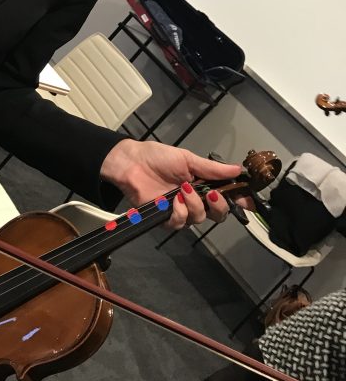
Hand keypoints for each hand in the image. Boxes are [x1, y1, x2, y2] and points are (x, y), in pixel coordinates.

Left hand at [100, 139, 245, 230]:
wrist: (132, 163)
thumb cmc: (157, 157)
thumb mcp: (187, 159)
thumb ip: (212, 169)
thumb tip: (237, 169)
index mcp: (203, 183)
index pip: (226, 196)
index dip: (239, 200)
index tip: (247, 201)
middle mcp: (195, 199)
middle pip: (218, 214)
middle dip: (219, 206)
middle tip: (212, 194)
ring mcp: (181, 209)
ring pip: (200, 219)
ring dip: (195, 205)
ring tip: (183, 189)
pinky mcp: (166, 218)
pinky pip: (181, 223)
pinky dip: (180, 212)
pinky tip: (173, 200)